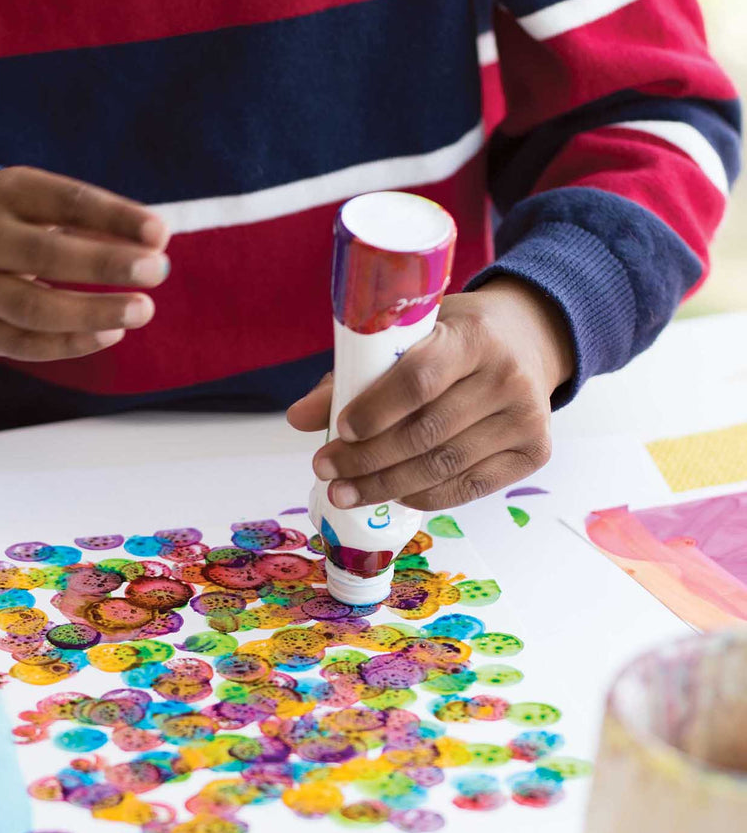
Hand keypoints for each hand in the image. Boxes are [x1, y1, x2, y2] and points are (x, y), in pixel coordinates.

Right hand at [0, 166, 170, 360]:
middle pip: (46, 254)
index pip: (65, 201)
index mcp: (6, 194)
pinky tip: (111, 335)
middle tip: (158, 271)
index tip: (160, 233)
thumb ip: (92, 221)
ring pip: (34, 307)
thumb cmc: (11, 223)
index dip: (114, 217)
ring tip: (142, 311)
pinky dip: (70, 344)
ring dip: (92, 312)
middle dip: (106, 263)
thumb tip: (154, 243)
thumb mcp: (38, 203)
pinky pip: (24, 344)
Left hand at [287, 277, 575, 510]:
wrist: (527, 340)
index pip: (419, 381)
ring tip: (345, 493)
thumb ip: (353, 376)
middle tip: (326, 472)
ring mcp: (527, 417)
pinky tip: (393, 496)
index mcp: (473, 336)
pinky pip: (469, 486)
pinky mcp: (535, 451)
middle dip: (367, 460)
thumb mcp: (407, 337)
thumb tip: (297, 419)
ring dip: (386, 486)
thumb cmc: (451, 338)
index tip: (341, 430)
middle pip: (426, 432)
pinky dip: (424, 495)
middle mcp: (508, 376)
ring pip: (444, 465)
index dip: (376, 410)